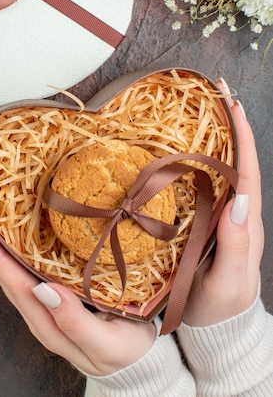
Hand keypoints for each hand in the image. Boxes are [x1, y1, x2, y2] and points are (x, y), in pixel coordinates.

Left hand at [0, 196, 156, 376]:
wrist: (138, 363)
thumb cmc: (124, 352)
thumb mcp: (104, 343)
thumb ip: (75, 322)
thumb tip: (44, 290)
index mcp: (45, 321)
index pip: (11, 281)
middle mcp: (38, 308)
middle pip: (3, 269)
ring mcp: (45, 299)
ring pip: (11, 264)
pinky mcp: (57, 289)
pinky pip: (28, 263)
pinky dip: (14, 241)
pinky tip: (12, 224)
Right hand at [182, 80, 263, 326]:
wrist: (210, 328)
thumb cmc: (219, 308)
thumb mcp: (230, 283)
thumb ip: (237, 245)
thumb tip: (241, 200)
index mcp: (244, 223)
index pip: (247, 172)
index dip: (242, 137)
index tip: (234, 105)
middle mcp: (233, 213)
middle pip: (234, 160)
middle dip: (228, 124)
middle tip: (214, 92)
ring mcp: (216, 216)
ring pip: (217, 168)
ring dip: (210, 136)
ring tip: (196, 108)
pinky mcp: (199, 222)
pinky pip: (198, 184)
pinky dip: (191, 159)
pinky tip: (174, 149)